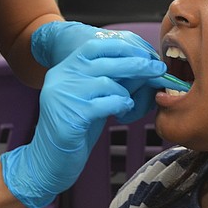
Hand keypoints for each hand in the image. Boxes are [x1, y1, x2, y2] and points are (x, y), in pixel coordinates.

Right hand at [31, 21, 160, 122]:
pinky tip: (123, 113)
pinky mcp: (73, 115)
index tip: (144, 54)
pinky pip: (108, 102)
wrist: (49, 162)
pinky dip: (122, 106)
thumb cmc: (75, 129)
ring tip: (127, 104)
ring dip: (126, 93)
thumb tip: (142, 66)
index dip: (122, 48)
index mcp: (64, 69)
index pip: (94, 46)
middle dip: (137, 64)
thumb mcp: (89, 97)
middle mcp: (61, 77)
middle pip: (106, 61)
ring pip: (109, 82)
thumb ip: (107, 80)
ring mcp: (65, 95)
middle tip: (158, 69)